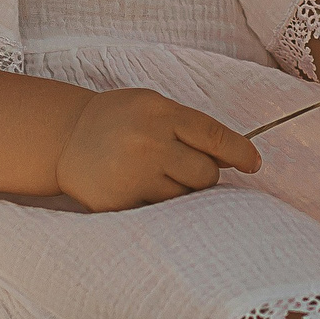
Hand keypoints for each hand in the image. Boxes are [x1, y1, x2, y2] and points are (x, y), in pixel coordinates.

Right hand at [53, 88, 260, 211]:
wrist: (65, 136)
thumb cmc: (119, 119)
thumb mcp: (153, 105)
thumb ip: (190, 126)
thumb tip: (235, 156)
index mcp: (161, 113)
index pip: (215, 137)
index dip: (241, 153)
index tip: (254, 164)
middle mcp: (148, 144)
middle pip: (206, 174)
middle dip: (205, 174)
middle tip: (185, 166)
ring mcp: (132, 176)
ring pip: (185, 197)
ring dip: (181, 190)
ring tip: (155, 174)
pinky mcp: (118, 203)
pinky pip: (159, 212)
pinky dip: (157, 203)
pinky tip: (138, 186)